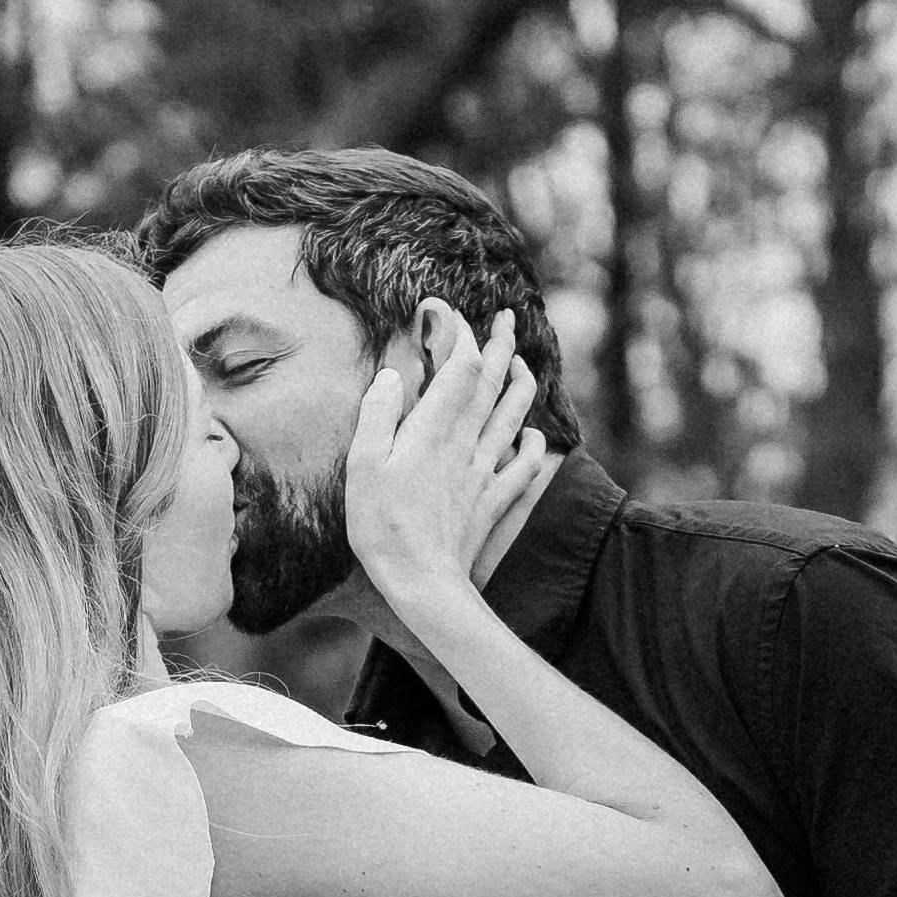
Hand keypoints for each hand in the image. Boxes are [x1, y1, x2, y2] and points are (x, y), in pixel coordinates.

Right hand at [337, 303, 553, 621]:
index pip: (461, 367)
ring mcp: (485, 472)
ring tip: (523, 363)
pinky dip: (533, 443)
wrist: (424, 583)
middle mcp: (466, 444)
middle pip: (493, 383)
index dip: (462, 335)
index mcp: (433, 429)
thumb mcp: (362, 467)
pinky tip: (532, 434)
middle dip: (503, 345)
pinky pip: (524, 464)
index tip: (452, 313)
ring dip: (522, 384)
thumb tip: (391, 375)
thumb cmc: (383, 528)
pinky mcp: (494, 501)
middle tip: (509, 318)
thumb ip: (378, 416)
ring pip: (514, 416)